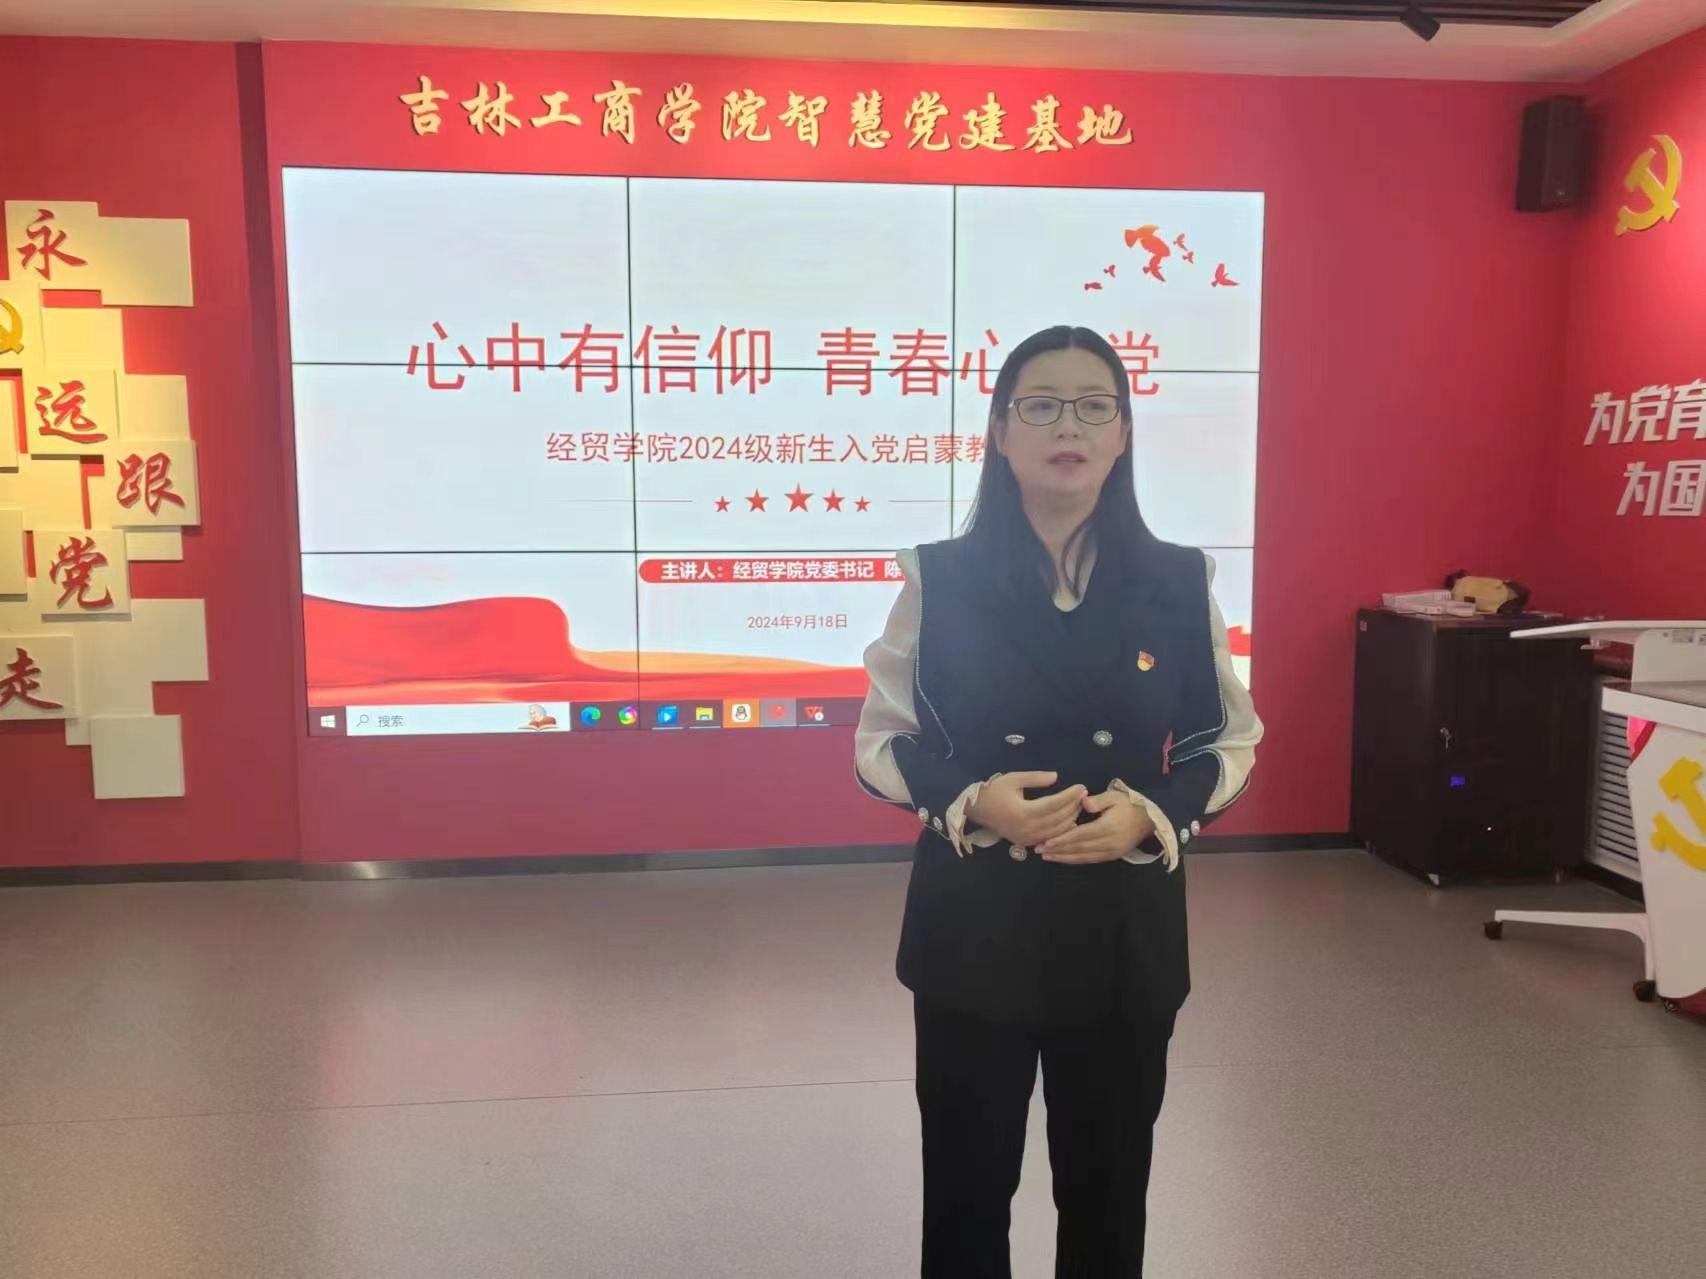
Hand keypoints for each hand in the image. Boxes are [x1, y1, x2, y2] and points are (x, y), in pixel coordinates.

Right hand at [967, 772, 1086, 848]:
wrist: (976, 809)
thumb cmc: (994, 791)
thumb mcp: (1014, 779)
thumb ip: (1035, 778)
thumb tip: (1056, 776)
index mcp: (1024, 811)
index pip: (1055, 804)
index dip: (1070, 795)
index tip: (1081, 787)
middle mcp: (1027, 828)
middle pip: (1059, 819)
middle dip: (1074, 806)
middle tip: (1084, 795)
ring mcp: (1027, 838)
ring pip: (1057, 832)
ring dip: (1071, 819)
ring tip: (1079, 806)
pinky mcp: (1025, 843)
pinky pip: (1049, 838)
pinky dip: (1061, 831)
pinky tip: (1071, 823)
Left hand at [1038, 790, 1155, 863]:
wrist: (1149, 820)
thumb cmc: (1129, 804)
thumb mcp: (1115, 796)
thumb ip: (1098, 800)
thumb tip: (1084, 803)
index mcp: (1107, 827)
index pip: (1080, 835)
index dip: (1062, 839)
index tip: (1046, 842)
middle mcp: (1108, 843)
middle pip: (1079, 848)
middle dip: (1058, 850)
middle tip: (1039, 850)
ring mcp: (1110, 852)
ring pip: (1083, 857)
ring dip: (1064, 858)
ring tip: (1047, 857)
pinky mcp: (1112, 856)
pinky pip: (1090, 860)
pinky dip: (1075, 860)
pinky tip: (1063, 858)